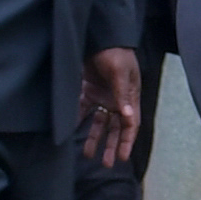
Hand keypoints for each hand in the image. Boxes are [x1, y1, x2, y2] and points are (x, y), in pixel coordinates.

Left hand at [81, 47, 142, 170]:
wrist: (98, 35)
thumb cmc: (115, 52)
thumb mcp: (121, 73)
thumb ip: (123, 95)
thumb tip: (129, 117)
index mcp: (130, 97)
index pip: (130, 124)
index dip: (126, 141)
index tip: (121, 157)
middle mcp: (117, 100)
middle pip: (115, 127)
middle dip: (111, 145)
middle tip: (107, 164)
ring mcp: (102, 96)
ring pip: (99, 122)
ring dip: (95, 138)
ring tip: (89, 155)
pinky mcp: (88, 90)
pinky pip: (82, 109)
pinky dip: (77, 120)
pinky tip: (70, 132)